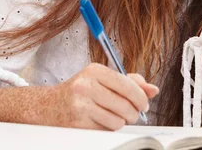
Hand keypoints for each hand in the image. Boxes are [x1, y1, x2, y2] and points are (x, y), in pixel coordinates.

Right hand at [27, 63, 158, 130]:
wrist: (48, 106)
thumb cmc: (80, 92)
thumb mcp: (102, 80)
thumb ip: (130, 82)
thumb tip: (153, 89)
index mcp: (95, 71)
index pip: (128, 85)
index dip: (141, 98)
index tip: (143, 104)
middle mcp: (86, 85)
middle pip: (126, 105)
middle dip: (133, 113)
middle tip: (131, 114)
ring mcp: (80, 105)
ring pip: (118, 121)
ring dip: (120, 122)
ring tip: (112, 116)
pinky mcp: (77, 123)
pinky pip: (106, 130)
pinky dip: (108, 129)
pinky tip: (100, 122)